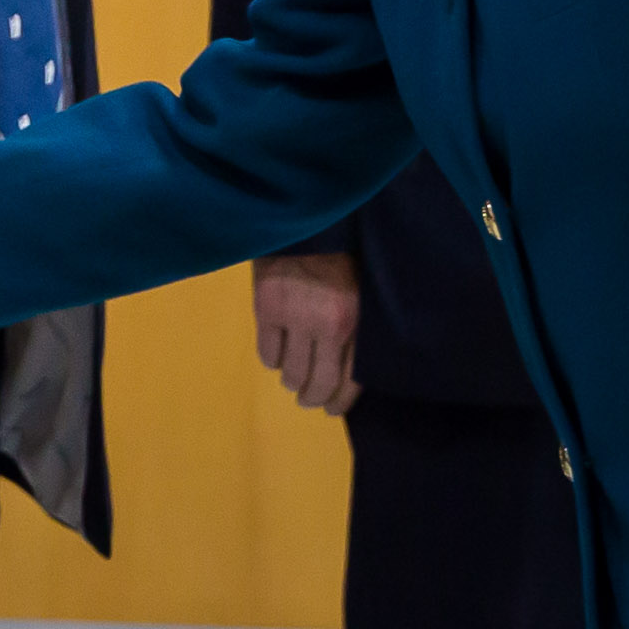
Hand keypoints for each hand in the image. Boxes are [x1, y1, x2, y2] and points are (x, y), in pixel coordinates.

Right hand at [250, 252, 360, 413]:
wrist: (306, 219)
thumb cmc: (342, 253)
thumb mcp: (361, 291)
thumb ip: (358, 326)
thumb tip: (351, 367)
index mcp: (356, 321)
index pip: (350, 379)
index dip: (340, 401)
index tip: (334, 409)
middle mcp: (327, 327)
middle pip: (318, 383)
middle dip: (313, 398)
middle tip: (309, 400)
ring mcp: (294, 319)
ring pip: (290, 372)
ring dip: (291, 381)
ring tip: (292, 380)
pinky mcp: (266, 309)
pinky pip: (267, 353)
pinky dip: (271, 360)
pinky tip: (276, 357)